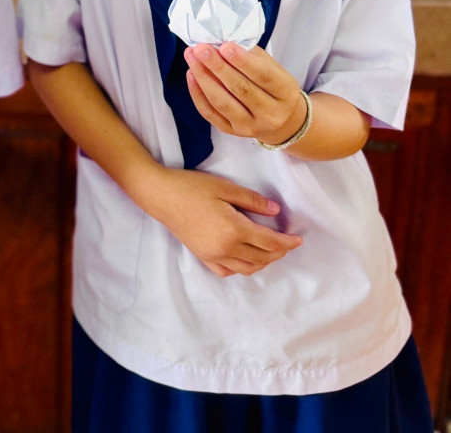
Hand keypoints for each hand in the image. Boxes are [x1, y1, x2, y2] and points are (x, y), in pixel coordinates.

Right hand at [149, 168, 302, 276]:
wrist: (161, 195)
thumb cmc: (192, 187)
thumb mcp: (225, 187)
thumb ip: (252, 201)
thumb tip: (275, 212)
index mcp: (234, 229)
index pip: (270, 243)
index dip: (287, 243)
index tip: (299, 240)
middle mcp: (226, 248)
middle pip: (262, 258)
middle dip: (279, 253)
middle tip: (287, 243)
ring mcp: (213, 255)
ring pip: (247, 269)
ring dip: (263, 262)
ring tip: (271, 251)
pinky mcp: (202, 257)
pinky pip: (228, 271)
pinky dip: (242, 268)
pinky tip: (245, 258)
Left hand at [184, 42, 306, 144]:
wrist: (282, 122)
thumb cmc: (275, 87)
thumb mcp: (274, 68)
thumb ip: (252, 56)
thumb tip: (222, 42)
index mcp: (285, 92)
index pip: (263, 76)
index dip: (243, 61)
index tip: (225, 46)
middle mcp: (270, 113)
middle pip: (241, 89)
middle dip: (217, 67)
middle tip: (201, 48)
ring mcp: (250, 126)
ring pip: (223, 102)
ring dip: (203, 78)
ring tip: (192, 58)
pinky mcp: (232, 131)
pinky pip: (210, 113)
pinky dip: (198, 93)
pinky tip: (192, 75)